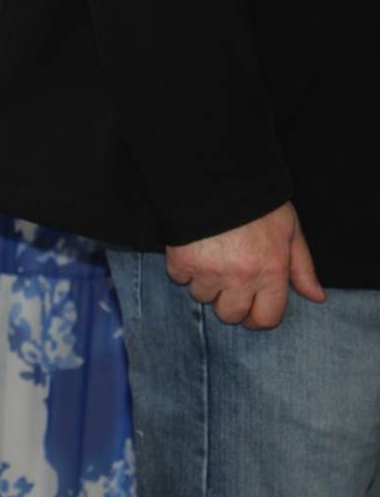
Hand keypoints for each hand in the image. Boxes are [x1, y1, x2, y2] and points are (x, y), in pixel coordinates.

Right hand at [165, 202, 325, 329]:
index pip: (266, 318)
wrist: (217, 178)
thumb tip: (316, 297)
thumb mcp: (290, 231)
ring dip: (205, 283)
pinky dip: (184, 268)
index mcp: (271, 271)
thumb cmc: (259, 204)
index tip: (251, 310)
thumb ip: (302, 268)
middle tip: (228, 283)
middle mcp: (240, 277)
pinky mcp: (181, 261)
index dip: (258, 317)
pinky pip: (179, 279)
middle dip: (229, 303)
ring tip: (210, 258)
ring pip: (202, 297)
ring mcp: (208, 271)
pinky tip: (193, 249)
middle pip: (230, 315)